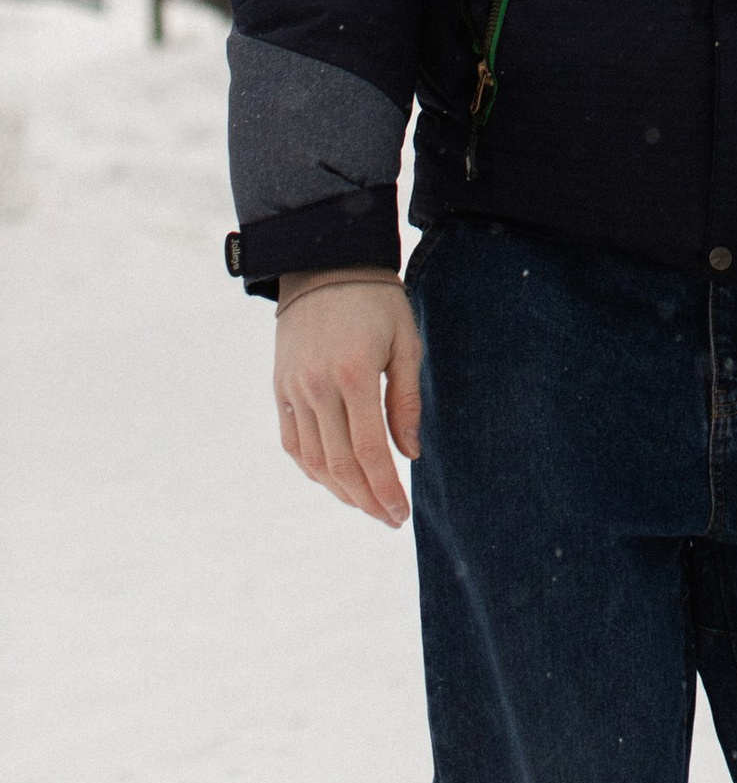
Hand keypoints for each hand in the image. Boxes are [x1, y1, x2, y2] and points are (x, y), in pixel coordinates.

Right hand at [274, 268, 421, 525]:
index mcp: (355, 374)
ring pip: (314, 461)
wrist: (325, 264)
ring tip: (366, 504)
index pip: (369, 452)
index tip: (400, 514)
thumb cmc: (377, 301)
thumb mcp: (405, 341)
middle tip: (389, 518)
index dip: (385, 490)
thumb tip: (409, 455)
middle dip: (367, 500)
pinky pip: (293, 444)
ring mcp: (294, 390)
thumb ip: (406, 399)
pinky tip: (334, 481)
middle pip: (340, 465)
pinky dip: (313, 469)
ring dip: (340, 491)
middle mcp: (318, 387)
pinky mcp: (280, 390)